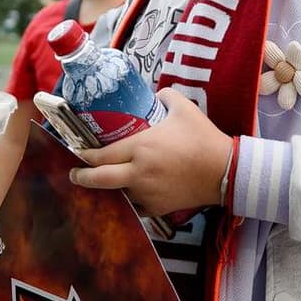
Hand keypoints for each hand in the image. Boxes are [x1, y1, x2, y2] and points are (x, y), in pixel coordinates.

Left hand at [67, 89, 234, 218]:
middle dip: (82, 177)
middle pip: (99, 179)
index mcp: (140, 147)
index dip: (85, 155)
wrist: (225, 171)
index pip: (101, 155)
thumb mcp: (184, 108)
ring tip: (107, 182)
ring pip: (118, 194)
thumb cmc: (203, 138)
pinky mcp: (158, 207)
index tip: (78, 152)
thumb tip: (158, 93)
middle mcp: (138, 172)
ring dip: (110, 189)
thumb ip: (166, 96)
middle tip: (75, 174)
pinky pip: (136, 207)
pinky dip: (131, 201)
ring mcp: (147, 192)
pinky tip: (131, 195)